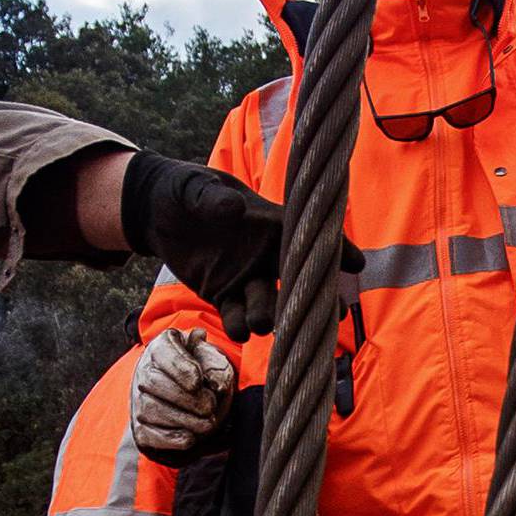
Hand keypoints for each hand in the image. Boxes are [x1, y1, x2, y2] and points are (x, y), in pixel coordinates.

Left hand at [116, 154, 363, 342]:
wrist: (158, 211)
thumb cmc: (186, 189)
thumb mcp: (195, 187)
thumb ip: (214, 198)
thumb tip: (234, 208)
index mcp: (269, 224)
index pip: (309, 237)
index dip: (336, 250)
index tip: (357, 264)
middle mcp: (265, 256)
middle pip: (300, 281)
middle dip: (318, 299)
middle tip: (332, 315)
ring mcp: (246, 279)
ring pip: (269, 306)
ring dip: (270, 318)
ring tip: (263, 323)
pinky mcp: (223, 296)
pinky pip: (237, 317)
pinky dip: (238, 326)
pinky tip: (238, 328)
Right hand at [131, 326, 236, 457]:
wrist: (191, 394)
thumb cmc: (203, 371)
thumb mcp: (213, 361)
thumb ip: (217, 367)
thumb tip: (217, 384)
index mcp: (162, 347)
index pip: (163, 352)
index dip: (179, 368)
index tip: (197, 382)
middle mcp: (144, 371)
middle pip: (154, 382)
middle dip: (185, 399)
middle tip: (210, 407)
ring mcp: (138, 400)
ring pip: (151, 410)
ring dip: (183, 420)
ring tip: (208, 424)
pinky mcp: (141, 427)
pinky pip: (149, 433)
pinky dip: (171, 438)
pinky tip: (191, 438)